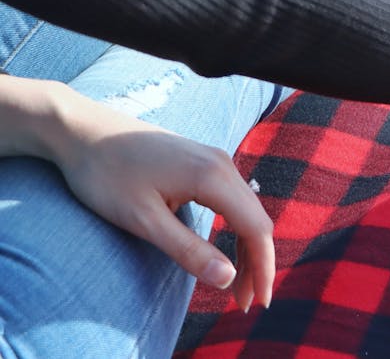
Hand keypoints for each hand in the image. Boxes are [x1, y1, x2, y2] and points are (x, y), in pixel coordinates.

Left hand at [41, 82, 273, 310]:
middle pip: (256, 219)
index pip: (255, 228)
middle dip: (257, 263)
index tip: (257, 302)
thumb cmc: (106, 174)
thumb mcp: (142, 220)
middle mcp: (222, 163)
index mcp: (213, 176)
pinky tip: (226, 249)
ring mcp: (215, 159)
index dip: (262, 267)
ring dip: (248, 247)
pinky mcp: (204, 161)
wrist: (83, 130)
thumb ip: (187, 249)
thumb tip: (227, 279)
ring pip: (247, 209)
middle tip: (245, 303)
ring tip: (238, 284)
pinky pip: (233, 198)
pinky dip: (236, 228)